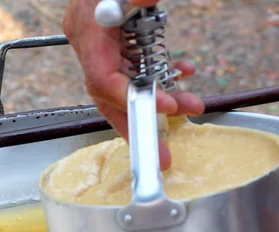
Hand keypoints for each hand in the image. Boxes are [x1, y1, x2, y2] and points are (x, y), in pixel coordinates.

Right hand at [63, 0, 204, 168]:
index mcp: (87, 29)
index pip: (102, 78)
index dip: (132, 100)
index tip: (165, 108)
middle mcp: (89, 43)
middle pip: (109, 99)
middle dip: (138, 127)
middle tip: (162, 155)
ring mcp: (100, 47)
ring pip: (123, 91)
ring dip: (157, 103)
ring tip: (190, 108)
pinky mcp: (114, 46)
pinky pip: (133, 73)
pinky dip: (158, 79)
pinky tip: (183, 74)